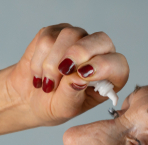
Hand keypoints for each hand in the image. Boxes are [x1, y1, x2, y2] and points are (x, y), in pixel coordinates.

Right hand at [7, 23, 128, 126]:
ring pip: (70, 35)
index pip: (117, 63)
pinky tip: (38, 74)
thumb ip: (73, 94)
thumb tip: (77, 76)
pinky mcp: (55, 33)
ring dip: (53, 62)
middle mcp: (97, 53)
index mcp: (109, 75)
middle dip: (80, 53)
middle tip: (63, 70)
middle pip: (100, 39)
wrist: (30, 100)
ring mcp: (77, 40)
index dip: (103, 66)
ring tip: (47, 83)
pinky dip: (38, 59)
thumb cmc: (54, 106)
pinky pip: (48, 37)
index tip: (83, 75)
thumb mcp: (65, 108)